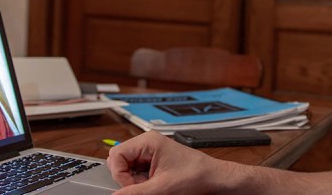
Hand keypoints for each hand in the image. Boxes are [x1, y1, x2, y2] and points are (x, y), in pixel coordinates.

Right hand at [107, 131, 230, 194]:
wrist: (214, 179)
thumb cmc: (196, 175)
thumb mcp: (162, 187)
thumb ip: (136, 192)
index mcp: (148, 141)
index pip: (117, 154)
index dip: (120, 174)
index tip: (131, 187)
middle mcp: (147, 144)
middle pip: (120, 160)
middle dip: (126, 178)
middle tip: (141, 188)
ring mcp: (150, 153)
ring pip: (127, 168)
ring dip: (134, 182)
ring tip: (152, 187)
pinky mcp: (154, 162)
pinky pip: (137, 172)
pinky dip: (141, 182)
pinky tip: (154, 186)